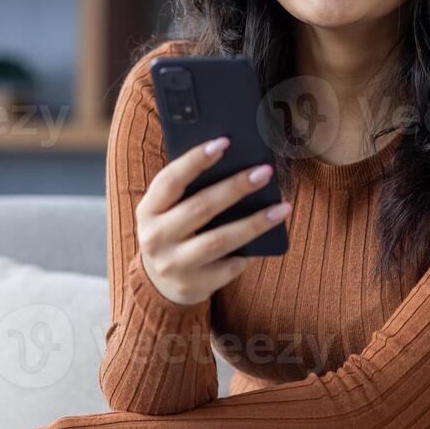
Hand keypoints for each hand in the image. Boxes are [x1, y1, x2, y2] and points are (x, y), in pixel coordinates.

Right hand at [136, 135, 290, 305]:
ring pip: (219, 240)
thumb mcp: (167, 211)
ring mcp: (173, 265)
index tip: (224, 142)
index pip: (170, 180)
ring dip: (254, 222)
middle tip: (264, 171)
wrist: (160, 285)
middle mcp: (155, 238)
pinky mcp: (194, 286)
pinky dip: (248, 252)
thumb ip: (188, 191)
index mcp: (147, 210)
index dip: (196, 160)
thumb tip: (235, 164)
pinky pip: (229, 267)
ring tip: (282, 207)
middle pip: (200, 207)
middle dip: (235, 187)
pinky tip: (267, 239)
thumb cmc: (173, 233)